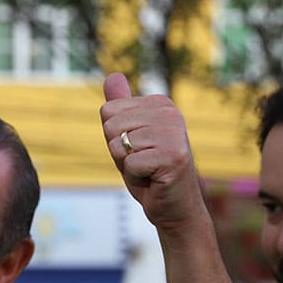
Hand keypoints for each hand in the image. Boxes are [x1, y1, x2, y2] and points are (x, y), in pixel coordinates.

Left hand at [100, 73, 208, 235]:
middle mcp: (170, 113)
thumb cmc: (149, 172)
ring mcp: (173, 133)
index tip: (136, 149)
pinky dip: (135, 177)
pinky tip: (154, 179)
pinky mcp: (172, 156)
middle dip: (118, 152)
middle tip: (141, 162)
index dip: (113, 138)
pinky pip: (129, 164)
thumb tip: (111, 75)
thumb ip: (121, 107)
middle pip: (110, 126)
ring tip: (148, 171)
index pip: (107, 111)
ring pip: (117, 146)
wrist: (174, 206)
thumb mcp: (130, 136)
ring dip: (127, 166)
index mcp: (160, 103)